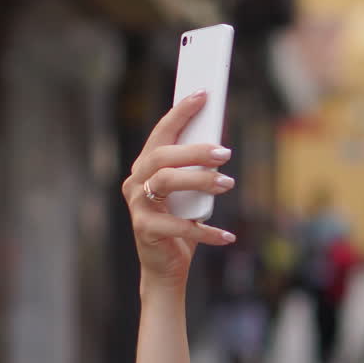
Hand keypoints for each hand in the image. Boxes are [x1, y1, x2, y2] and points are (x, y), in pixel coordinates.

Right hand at [122, 91, 237, 288]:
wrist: (165, 267)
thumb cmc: (180, 225)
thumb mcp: (189, 194)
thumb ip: (196, 171)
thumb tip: (220, 146)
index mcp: (145, 168)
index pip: (161, 133)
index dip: (180, 112)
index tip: (202, 94)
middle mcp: (136, 183)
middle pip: (162, 156)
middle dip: (194, 151)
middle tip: (225, 153)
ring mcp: (137, 206)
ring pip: (166, 182)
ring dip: (200, 181)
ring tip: (227, 185)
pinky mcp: (145, 230)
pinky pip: (178, 225)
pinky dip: (206, 230)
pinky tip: (226, 235)